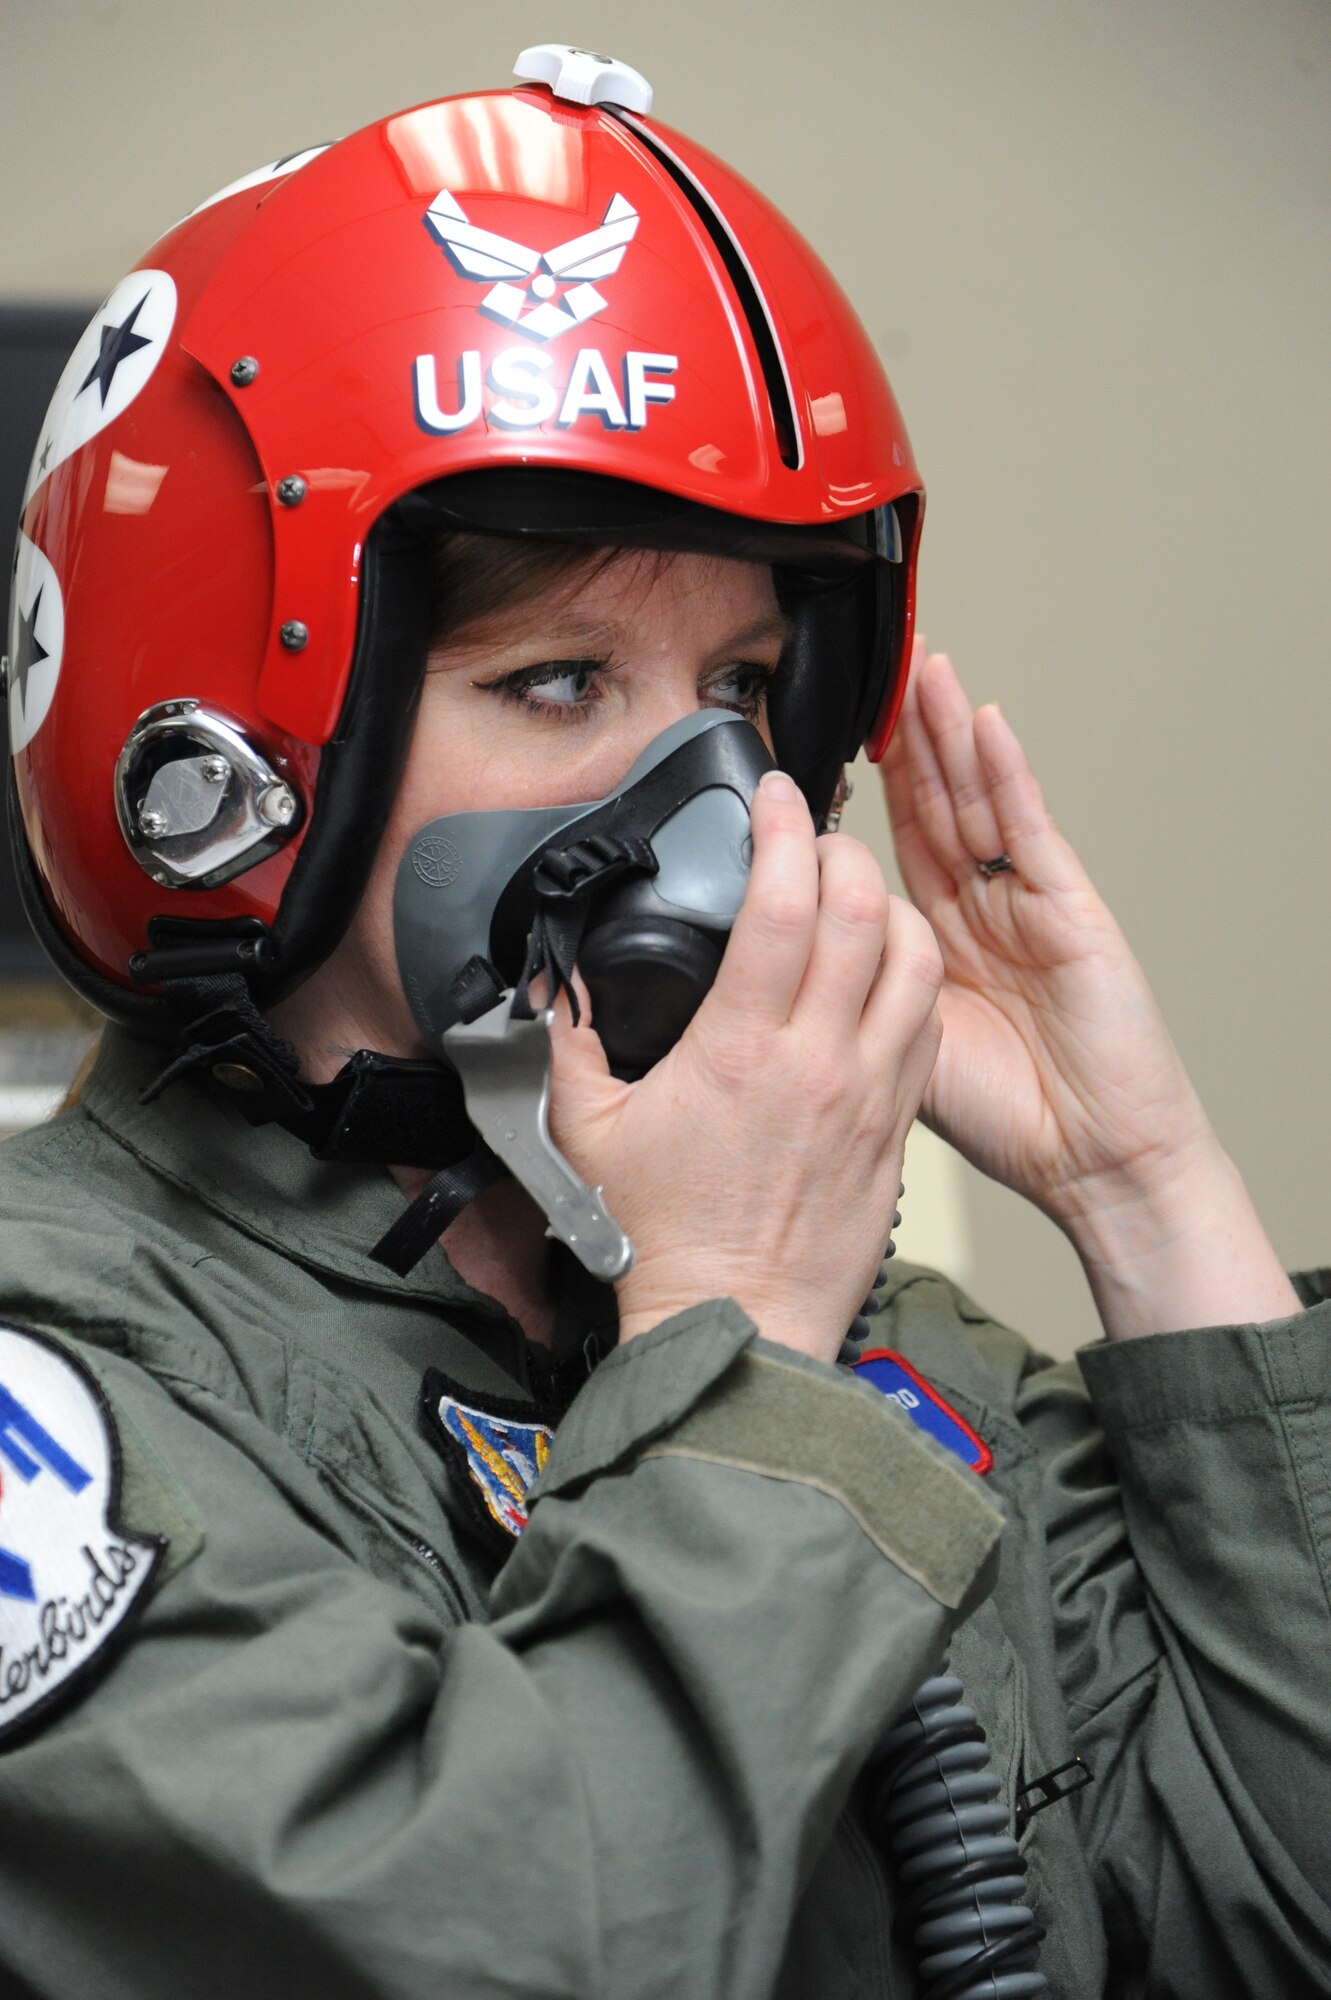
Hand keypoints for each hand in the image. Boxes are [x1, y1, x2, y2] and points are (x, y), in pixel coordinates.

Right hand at [547, 771, 943, 1362]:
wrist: (737, 1325)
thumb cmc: (665, 1240)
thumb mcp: (586, 1131)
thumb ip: (564, 1043)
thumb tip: (549, 985)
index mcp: (742, 1049)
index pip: (783, 902)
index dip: (781, 829)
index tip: (771, 796)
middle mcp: (820, 1060)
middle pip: (863, 911)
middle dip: (842, 850)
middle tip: (814, 838)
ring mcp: (870, 1092)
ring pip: (918, 962)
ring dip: (892, 908)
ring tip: (858, 894)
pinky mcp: (897, 1127)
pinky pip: (928, 1026)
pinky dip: (914, 977)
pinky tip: (885, 970)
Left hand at [881, 640, 1298, 1336]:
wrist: (1092, 1160)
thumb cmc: (1009, 1120)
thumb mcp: (893, 1057)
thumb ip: (850, 1004)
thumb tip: (771, 982)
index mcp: (938, 945)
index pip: (891, 850)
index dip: (862, 797)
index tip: (819, 750)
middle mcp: (982, 913)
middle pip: (934, 807)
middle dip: (905, 741)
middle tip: (872, 676)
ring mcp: (1027, 904)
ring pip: (978, 800)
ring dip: (946, 734)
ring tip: (920, 671)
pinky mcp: (1069, 907)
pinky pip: (1028, 828)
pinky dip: (1005, 772)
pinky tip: (982, 723)